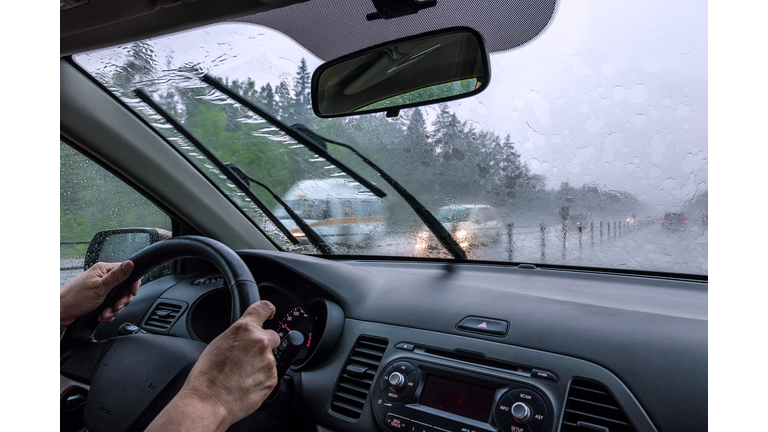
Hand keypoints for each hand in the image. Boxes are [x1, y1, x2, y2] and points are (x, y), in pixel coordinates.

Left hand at [60, 261, 140, 326]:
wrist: (60, 312)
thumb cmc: (74, 298)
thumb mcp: (100, 287)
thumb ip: (117, 276)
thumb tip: (130, 263)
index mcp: (104, 270)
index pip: (127, 272)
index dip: (132, 284)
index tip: (131, 293)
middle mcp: (103, 279)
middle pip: (124, 290)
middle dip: (121, 301)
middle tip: (115, 306)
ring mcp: (100, 290)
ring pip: (117, 301)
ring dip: (113, 310)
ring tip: (104, 313)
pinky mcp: (98, 301)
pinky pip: (110, 308)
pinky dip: (107, 314)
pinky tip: (101, 316)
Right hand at [146, 301, 280, 431]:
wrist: (208, 402)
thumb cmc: (207, 375)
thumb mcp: (218, 343)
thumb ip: (238, 336)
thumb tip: (244, 337)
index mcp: (245, 329)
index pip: (264, 308)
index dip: (268, 310)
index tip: (270, 313)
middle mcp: (260, 341)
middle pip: (272, 336)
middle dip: (264, 344)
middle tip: (248, 357)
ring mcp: (268, 361)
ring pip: (270, 357)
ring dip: (260, 363)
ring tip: (241, 375)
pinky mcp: (272, 379)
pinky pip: (270, 374)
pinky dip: (261, 378)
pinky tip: (246, 383)